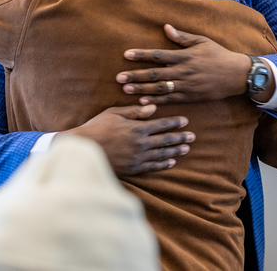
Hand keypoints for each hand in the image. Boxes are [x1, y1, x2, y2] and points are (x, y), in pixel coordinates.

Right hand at [60, 104, 194, 175]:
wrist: (84, 149)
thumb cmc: (96, 127)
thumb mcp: (114, 113)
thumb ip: (134, 111)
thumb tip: (153, 108)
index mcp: (137, 128)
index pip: (161, 124)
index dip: (174, 122)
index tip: (185, 121)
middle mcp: (140, 143)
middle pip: (165, 140)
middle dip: (180, 137)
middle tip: (192, 136)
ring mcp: (137, 157)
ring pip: (161, 154)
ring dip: (175, 150)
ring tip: (186, 148)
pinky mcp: (132, 168)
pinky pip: (152, 167)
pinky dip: (163, 164)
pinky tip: (171, 162)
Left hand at [116, 24, 251, 104]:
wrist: (236, 75)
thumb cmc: (218, 55)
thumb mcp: (202, 41)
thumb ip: (182, 37)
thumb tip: (165, 27)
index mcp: (184, 56)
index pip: (158, 55)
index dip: (141, 55)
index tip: (126, 55)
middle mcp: (183, 71)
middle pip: (155, 74)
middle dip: (135, 76)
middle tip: (118, 78)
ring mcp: (187, 86)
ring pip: (160, 88)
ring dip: (142, 89)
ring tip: (125, 90)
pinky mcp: (191, 97)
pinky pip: (170, 100)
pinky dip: (156, 102)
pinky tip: (143, 102)